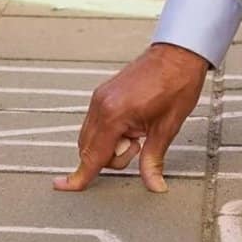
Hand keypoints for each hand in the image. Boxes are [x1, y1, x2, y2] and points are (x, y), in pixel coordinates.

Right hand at [54, 42, 207, 193]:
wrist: (177, 54)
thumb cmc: (176, 84)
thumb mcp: (167, 127)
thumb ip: (153, 159)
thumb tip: (154, 184)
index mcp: (114, 114)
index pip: (93, 155)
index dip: (80, 176)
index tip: (64, 186)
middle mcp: (100, 105)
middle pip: (89, 149)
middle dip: (109, 159)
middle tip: (138, 146)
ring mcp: (100, 97)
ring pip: (91, 137)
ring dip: (110, 146)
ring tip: (138, 134)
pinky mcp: (104, 93)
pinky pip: (96, 123)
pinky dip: (109, 133)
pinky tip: (132, 126)